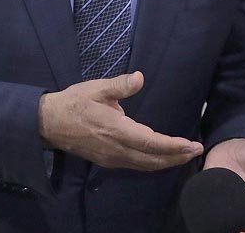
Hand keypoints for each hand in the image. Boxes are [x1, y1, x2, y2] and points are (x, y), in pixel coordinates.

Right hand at [38, 71, 203, 169]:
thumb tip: (140, 78)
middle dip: (177, 157)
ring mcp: (112, 158)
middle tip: (196, 150)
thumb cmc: (74, 103)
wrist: (48, 123)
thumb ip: (119, 85)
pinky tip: (161, 158)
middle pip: (152, 159)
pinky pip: (136, 165)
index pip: (150, 142)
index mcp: (116, 130)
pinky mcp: (108, 161)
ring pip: (145, 165)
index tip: (191, 144)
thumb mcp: (95, 88)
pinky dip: (153, 163)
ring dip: (167, 162)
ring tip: (185, 155)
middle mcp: (116, 149)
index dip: (172, 146)